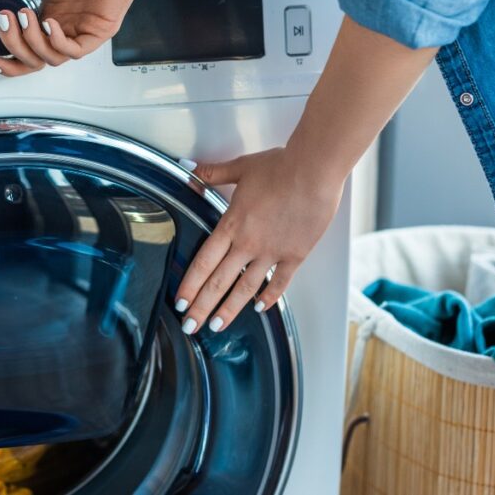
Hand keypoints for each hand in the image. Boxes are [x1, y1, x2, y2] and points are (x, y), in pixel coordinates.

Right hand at [0, 0, 155, 75]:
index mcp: (50, 16)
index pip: (26, 50)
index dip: (8, 59)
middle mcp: (64, 28)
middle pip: (34, 60)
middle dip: (15, 47)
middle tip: (6, 22)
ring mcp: (81, 32)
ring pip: (51, 58)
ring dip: (34, 41)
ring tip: (26, 17)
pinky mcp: (98, 33)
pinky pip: (74, 51)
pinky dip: (57, 42)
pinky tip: (49, 24)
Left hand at [176, 148, 344, 333]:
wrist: (314, 171)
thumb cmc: (280, 167)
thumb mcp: (240, 168)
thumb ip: (212, 173)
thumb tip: (188, 170)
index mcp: (231, 224)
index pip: (203, 262)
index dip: (189, 285)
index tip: (180, 302)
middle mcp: (248, 243)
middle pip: (218, 282)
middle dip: (201, 308)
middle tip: (190, 326)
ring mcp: (272, 252)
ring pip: (245, 288)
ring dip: (229, 310)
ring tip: (216, 326)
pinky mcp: (295, 255)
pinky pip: (279, 282)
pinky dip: (269, 297)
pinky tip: (259, 308)